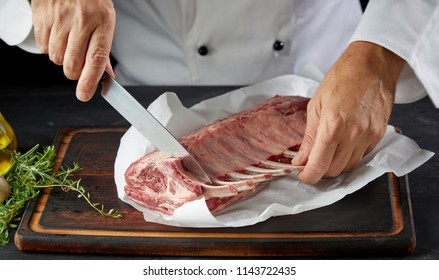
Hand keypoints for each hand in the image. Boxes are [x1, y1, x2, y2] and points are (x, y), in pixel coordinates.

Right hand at [31, 0, 115, 100]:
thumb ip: (103, 50)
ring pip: (56, 58)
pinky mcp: (41, 17)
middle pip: (72, 65)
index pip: (96, 59)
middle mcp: (80, 21)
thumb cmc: (91, 1)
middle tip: (78, 65)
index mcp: (101, 22)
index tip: (84, 95)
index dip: (89, 81)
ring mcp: (59, 19)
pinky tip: (57, 35)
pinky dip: (49, 48)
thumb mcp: (105, 21)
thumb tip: (105, 76)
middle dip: (75, 73)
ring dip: (62, 58)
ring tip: (68, 41)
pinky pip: (43, 47)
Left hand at [292, 41, 404, 183]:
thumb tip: (301, 159)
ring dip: (335, 165)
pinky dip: (349, 156)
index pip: (319, 165)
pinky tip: (343, 144)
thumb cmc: (342, 79)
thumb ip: (309, 137)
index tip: (302, 174)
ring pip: (349, 167)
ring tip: (327, 151)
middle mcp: (353, 134)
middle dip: (319, 170)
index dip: (308, 176)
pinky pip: (362, 156)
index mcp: (333, 125)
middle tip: (311, 160)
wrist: (372, 64)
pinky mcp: (379, 135)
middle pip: (333, 170)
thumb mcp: (316, 105)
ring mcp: (369, 135)